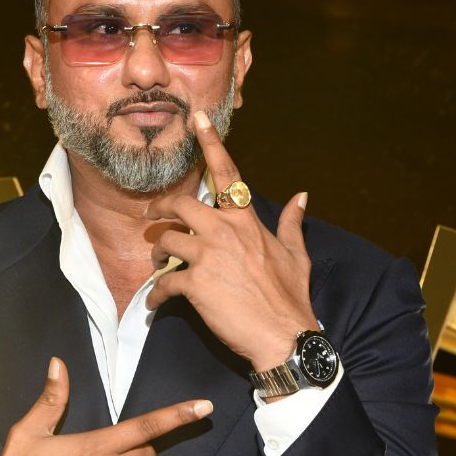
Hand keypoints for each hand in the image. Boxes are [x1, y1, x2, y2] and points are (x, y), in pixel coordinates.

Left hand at [145, 110, 317, 370]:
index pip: (228, 174)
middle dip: (163, 212)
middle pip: (181, 206)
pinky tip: (156, 304)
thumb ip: (291, 223)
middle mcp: (225, 232)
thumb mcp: (297, 256)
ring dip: (157, 254)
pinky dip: (156, 295)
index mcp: (247, 221)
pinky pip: (164, 282)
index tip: (197, 119)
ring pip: (167, 240)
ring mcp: (209, 257)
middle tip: (154, 222)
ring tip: (158, 266)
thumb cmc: (290, 298)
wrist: (284, 336)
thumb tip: (302, 196)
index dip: (211, 144)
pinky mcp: (195, 284)